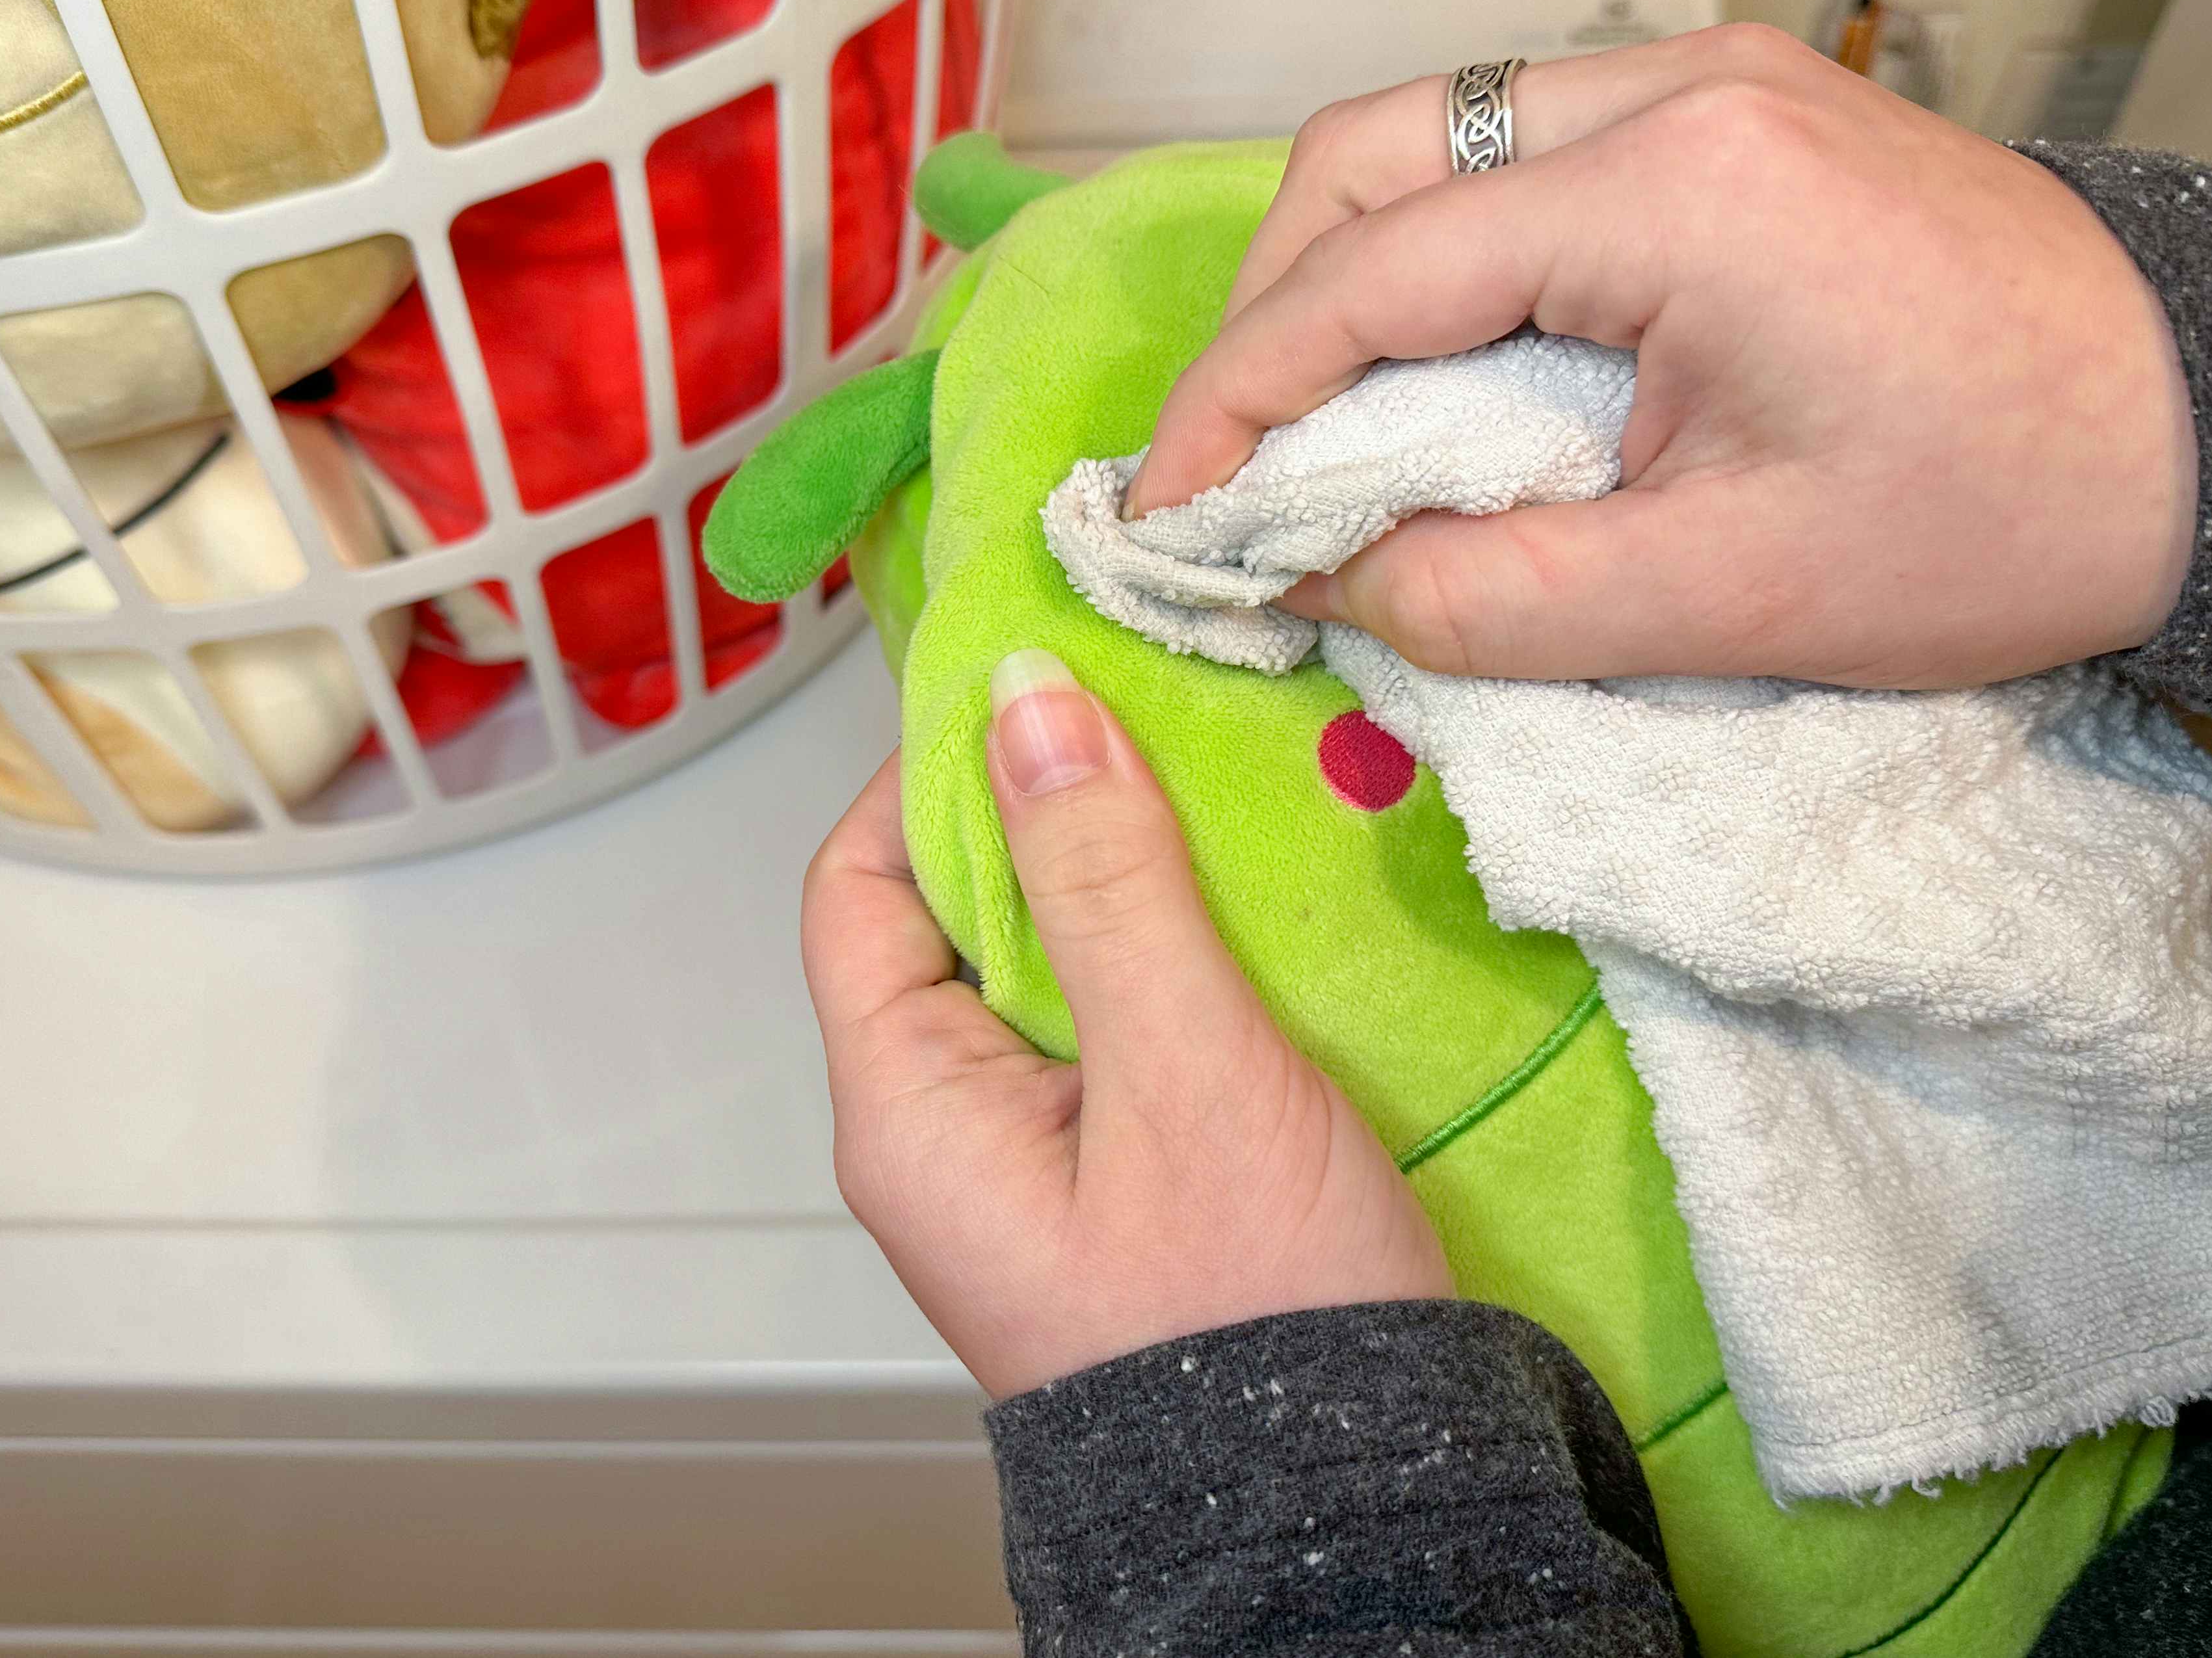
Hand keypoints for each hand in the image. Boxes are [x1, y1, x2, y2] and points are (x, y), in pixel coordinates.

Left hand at [801, 649, 1451, 1398]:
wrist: (1353, 1520)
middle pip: (951, 918)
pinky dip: (1166, 952)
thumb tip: (1025, 702)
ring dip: (1119, 877)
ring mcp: (1034, 1159)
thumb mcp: (1184, 1070)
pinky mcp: (1120, 1175)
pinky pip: (1111, 1026)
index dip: (930, 776)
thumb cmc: (1251, 1320)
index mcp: (909, 1114)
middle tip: (1152, 727)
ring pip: (1045, 966)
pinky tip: (1246, 909)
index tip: (1037, 691)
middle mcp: (947, 1134)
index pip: (858, 888)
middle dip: (1044, 813)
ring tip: (1214, 800)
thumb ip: (1103, 880)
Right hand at [1126, 23, 2199, 690]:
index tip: (1179, 503)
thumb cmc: (2017, 501)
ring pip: (1438, 138)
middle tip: (1239, 458)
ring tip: (1325, 423)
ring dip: (1348, 273)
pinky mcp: (1734, 121)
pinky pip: (1524, 158)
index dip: (1239, 397)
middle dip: (1271, 309)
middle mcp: (1682, 97)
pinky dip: (1442, 255)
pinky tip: (1442, 365)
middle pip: (1374, 154)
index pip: (1370, 273)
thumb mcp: (1731, 597)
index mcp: (1677, 192)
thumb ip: (1491, 597)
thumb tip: (1329, 584)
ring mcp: (1711, 91)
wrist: (2199, 430)